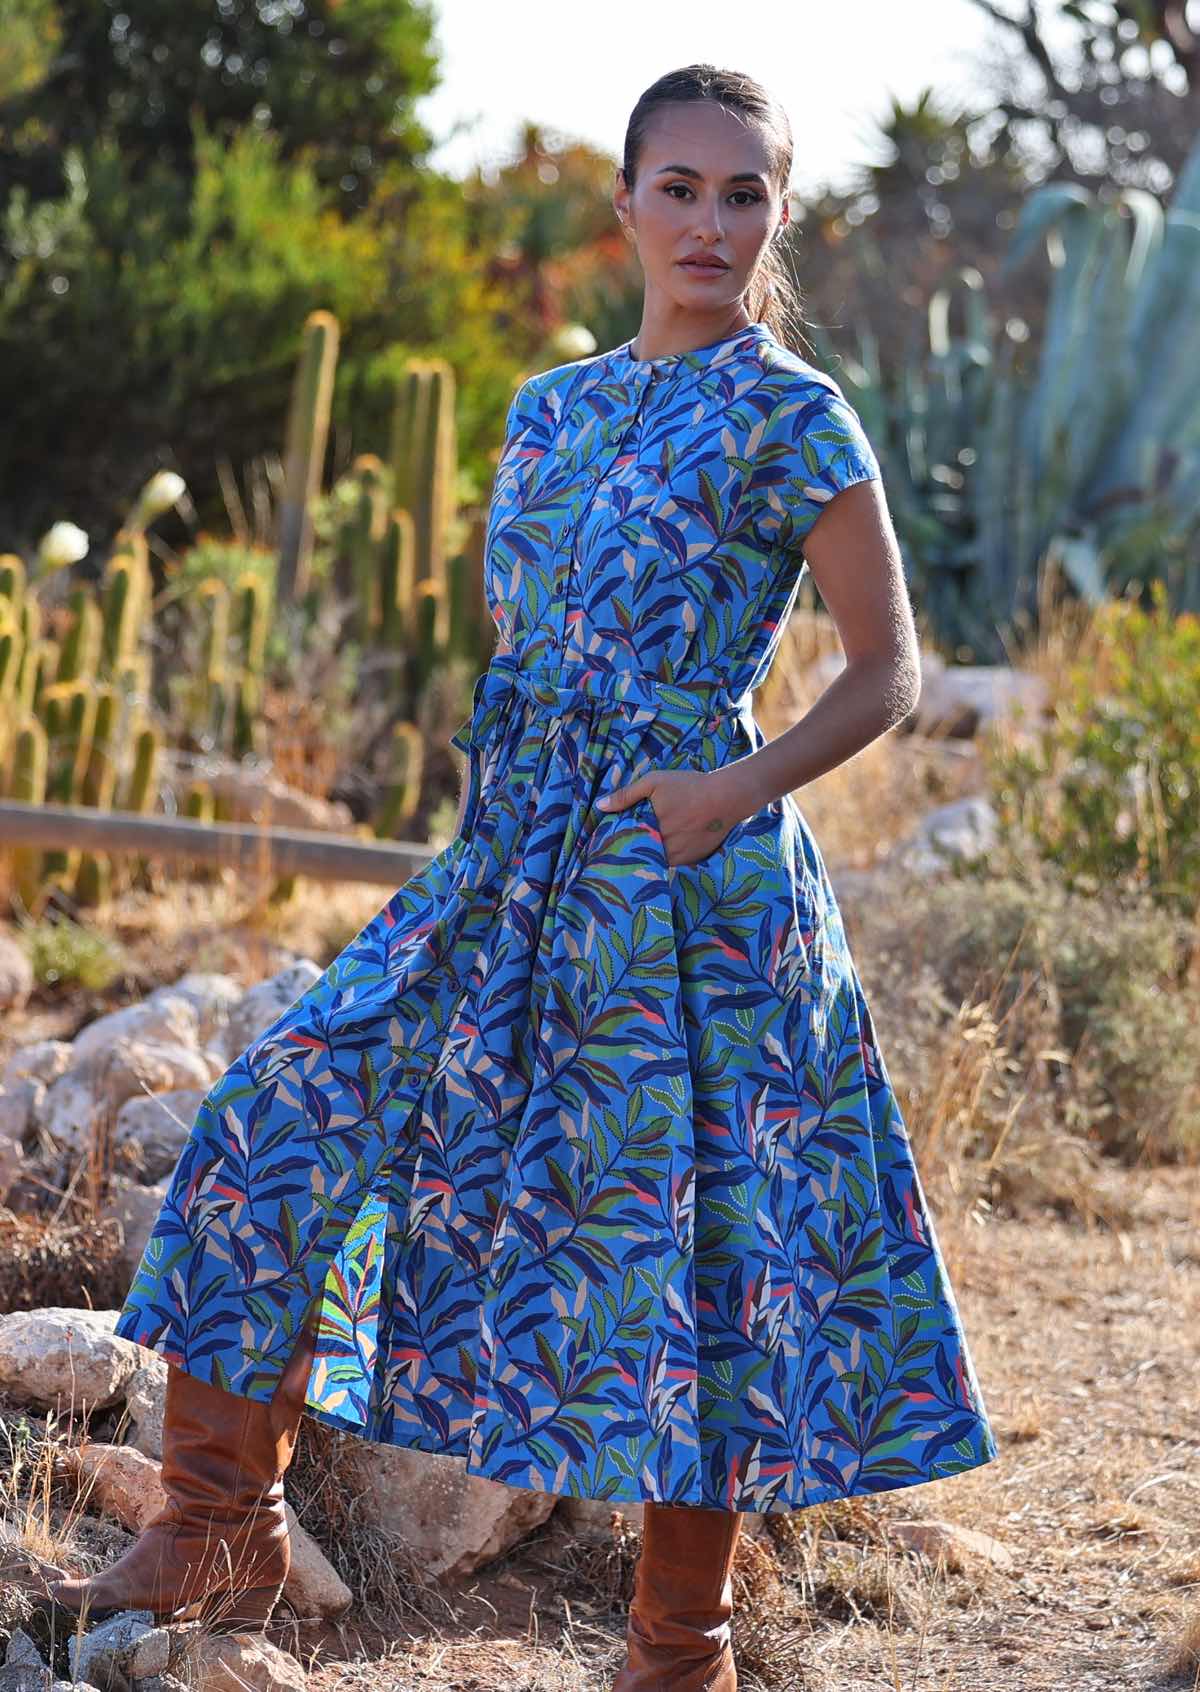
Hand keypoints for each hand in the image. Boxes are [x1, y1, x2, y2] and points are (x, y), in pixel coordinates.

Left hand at [596, 763, 756, 867]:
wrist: (726, 797)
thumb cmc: (689, 786)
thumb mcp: (655, 782)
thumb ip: (626, 795)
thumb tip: (600, 807)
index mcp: (650, 829)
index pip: (624, 843)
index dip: (615, 844)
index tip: (604, 845)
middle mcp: (663, 847)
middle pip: (639, 854)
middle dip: (630, 852)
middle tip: (618, 850)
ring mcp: (679, 857)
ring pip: (655, 861)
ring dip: (647, 856)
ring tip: (639, 850)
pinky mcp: (692, 860)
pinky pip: (671, 863)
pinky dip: (665, 857)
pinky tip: (663, 847)